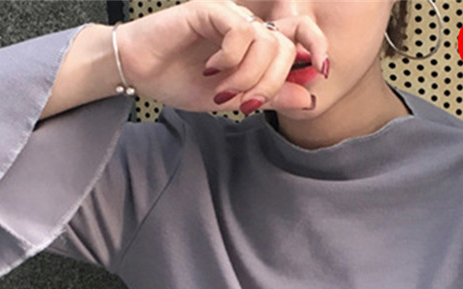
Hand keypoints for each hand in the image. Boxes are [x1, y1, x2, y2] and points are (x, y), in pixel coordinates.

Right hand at [115, 0, 327, 113]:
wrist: (140, 72)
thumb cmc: (179, 81)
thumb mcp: (233, 100)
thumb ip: (269, 98)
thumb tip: (310, 100)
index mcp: (256, 45)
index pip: (299, 40)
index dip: (318, 50)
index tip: (323, 72)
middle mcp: (247, 26)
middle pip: (285, 48)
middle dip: (270, 84)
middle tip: (245, 104)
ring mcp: (229, 15)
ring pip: (266, 42)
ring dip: (248, 76)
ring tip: (223, 92)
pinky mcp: (209, 10)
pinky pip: (240, 30)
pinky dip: (231, 58)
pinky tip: (211, 69)